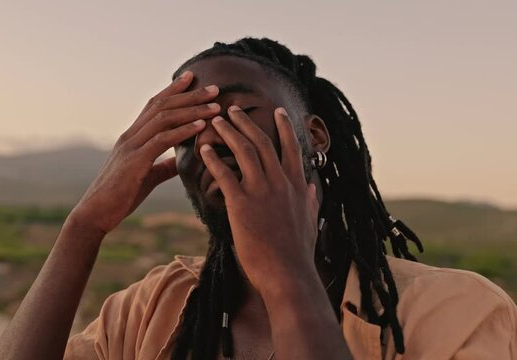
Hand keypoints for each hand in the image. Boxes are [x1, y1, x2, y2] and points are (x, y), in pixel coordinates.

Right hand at [69, 71, 219, 233]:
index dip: (173, 90)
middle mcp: (130, 137)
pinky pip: (161, 141)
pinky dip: (182, 131)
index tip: (192, 78)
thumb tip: (180, 162)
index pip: (154, 106)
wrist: (95, 215)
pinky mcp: (134, 162)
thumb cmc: (119, 198)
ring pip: (163, 119)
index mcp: (132, 138)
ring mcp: (130, 147)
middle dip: (189, 95)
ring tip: (214, 105)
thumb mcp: (147, 178)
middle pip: (161, 106)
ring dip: (191, 110)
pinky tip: (200, 127)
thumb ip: (164, 166)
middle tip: (214, 88)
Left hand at [199, 106, 319, 291]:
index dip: (285, 127)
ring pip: (244, 151)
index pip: (292, 148)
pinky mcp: (241, 203)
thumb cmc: (298, 253)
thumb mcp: (311, 221)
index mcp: (297, 186)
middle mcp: (281, 182)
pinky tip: (203, 150)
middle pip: (263, 142)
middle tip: (233, 109)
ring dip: (229, 132)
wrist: (288, 274)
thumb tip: (313, 187)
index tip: (279, 111)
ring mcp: (261, 191)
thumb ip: (310, 201)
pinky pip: (224, 174)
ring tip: (216, 121)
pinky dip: (213, 159)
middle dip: (246, 122)